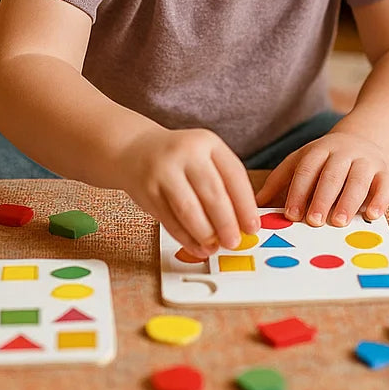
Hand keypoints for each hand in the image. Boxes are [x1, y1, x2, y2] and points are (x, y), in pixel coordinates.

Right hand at [118, 125, 258, 256]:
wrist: (135, 148)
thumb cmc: (180, 157)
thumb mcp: (204, 155)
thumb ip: (223, 181)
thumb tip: (243, 221)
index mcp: (208, 142)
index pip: (234, 174)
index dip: (246, 204)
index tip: (253, 226)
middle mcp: (186, 152)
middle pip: (212, 192)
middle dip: (226, 223)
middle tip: (234, 242)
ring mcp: (164, 171)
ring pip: (189, 209)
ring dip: (205, 233)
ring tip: (215, 247)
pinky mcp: (147, 191)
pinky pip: (169, 220)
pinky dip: (185, 238)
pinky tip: (197, 247)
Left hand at [254, 131, 388, 226]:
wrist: (364, 139)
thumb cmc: (326, 160)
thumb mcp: (302, 161)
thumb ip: (280, 181)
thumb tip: (254, 204)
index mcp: (320, 149)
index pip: (307, 168)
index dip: (299, 191)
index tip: (291, 214)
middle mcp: (343, 152)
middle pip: (332, 174)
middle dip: (322, 198)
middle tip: (313, 222)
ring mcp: (366, 161)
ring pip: (358, 179)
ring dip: (348, 201)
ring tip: (338, 222)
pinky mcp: (384, 172)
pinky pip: (386, 184)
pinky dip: (380, 200)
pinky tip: (372, 215)